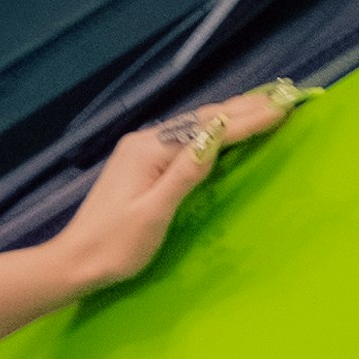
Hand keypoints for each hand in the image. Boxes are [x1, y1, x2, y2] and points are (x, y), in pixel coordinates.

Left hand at [48, 79, 302, 297]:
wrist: (75, 261)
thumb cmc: (115, 245)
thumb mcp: (153, 213)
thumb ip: (185, 173)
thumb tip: (216, 135)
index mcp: (149, 150)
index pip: (208, 129)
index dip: (246, 119)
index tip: (281, 108)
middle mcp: (145, 141)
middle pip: (201, 120)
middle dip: (243, 109)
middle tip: (282, 97)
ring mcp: (141, 151)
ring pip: (193, 126)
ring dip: (229, 116)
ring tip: (263, 106)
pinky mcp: (141, 163)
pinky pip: (184, 139)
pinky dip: (212, 131)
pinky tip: (224, 130)